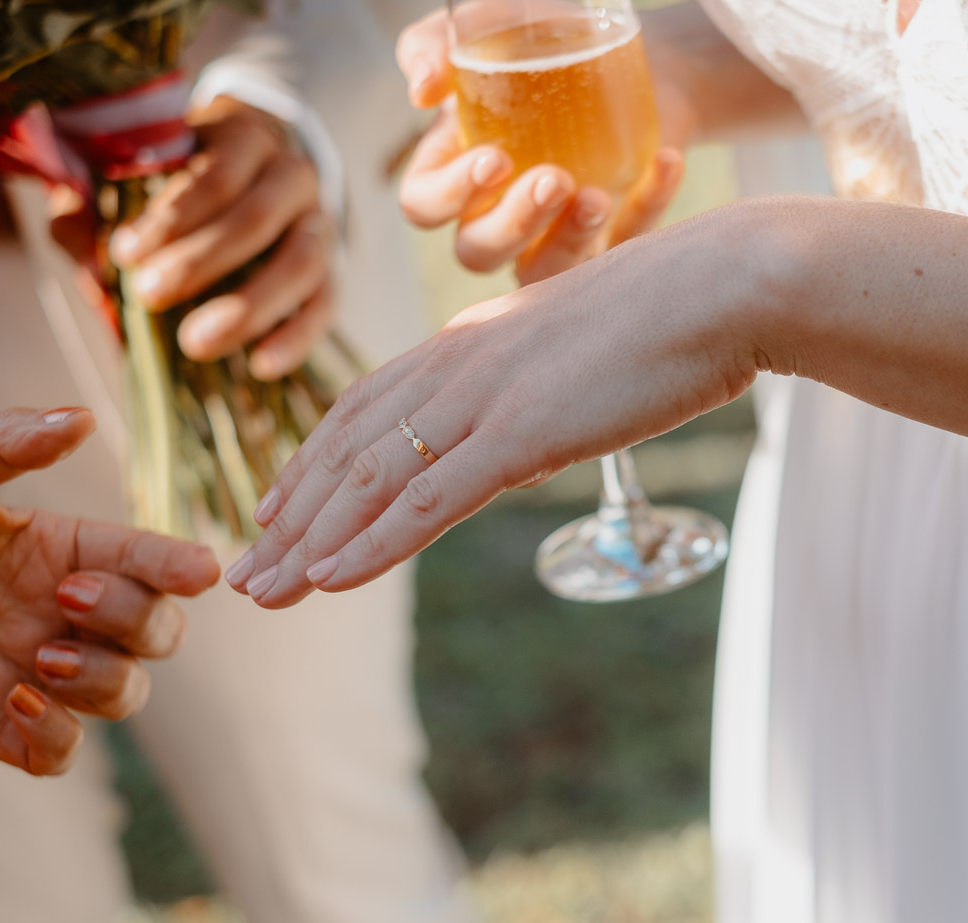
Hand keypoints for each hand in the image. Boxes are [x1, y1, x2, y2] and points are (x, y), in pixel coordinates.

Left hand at [0, 408, 220, 774]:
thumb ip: (2, 447)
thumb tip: (80, 419)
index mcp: (61, 549)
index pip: (145, 558)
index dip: (178, 565)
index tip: (200, 571)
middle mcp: (61, 611)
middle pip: (158, 630)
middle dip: (136, 619)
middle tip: (67, 599)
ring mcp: (34, 670)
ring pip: (125, 691)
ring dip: (104, 678)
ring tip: (39, 660)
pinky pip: (60, 752)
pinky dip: (57, 736)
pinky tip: (17, 702)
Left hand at [109, 96, 333, 380]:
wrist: (256, 169)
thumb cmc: (180, 174)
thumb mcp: (134, 169)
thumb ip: (95, 201)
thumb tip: (78, 247)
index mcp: (243, 136)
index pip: (216, 174)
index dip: (172, 216)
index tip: (125, 253)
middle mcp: (292, 174)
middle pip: (256, 219)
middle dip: (200, 262)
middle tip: (148, 296)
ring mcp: (319, 223)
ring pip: (301, 263)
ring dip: (249, 307)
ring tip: (196, 343)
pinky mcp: (332, 270)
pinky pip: (325, 305)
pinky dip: (296, 337)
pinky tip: (260, 364)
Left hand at [226, 205, 766, 606]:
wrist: (722, 286)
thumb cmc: (672, 314)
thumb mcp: (581, 346)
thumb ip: (538, 380)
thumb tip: (531, 418)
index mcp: (469, 341)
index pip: (364, 407)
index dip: (311, 463)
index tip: (275, 507)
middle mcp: (458, 364)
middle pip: (348, 449)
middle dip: (291, 515)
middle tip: (245, 571)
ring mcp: (486, 398)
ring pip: (372, 478)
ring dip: (311, 541)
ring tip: (265, 591)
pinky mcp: (523, 432)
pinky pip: (430, 499)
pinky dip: (374, 543)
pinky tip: (332, 579)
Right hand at [395, 8, 690, 283]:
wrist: (632, 54)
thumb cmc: (542, 41)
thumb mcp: (489, 26)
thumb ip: (436, 45)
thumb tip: (423, 89)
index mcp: (453, 170)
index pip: (425, 204)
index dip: (451, 195)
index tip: (496, 159)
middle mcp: (495, 215)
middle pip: (478, 252)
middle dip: (513, 224)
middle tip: (554, 179)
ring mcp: (552, 236)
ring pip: (541, 275)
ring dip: (568, 244)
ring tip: (598, 196)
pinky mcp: (609, 239)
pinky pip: (623, 249)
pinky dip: (647, 210)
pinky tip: (665, 162)